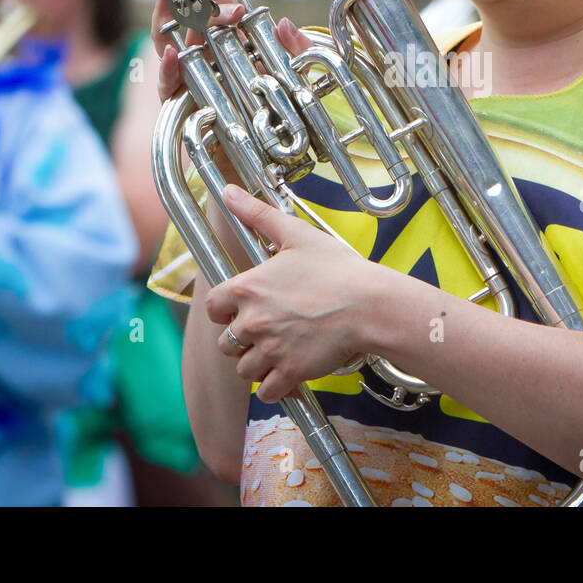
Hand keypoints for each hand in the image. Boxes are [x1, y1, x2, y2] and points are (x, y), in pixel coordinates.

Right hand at [151, 0, 314, 184]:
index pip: (214, 16)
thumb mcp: (297, 81)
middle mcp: (203, 64)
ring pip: (169, 47)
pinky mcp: (179, 109)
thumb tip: (284, 23)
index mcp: (228, 52)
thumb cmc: (276, 120)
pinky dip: (167, 69)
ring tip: (174, 2)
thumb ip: (296, 54)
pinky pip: (167, 86)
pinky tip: (172, 55)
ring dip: (171, 23)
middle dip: (188, 1)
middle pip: (186, 25)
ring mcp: (188, 84)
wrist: (263, 168)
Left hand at [208, 184, 388, 402]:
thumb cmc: (338, 269)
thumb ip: (258, 214)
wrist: (370, 304)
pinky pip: (267, 390)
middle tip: (268, 331)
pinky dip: (275, 386)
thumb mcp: (297, 234)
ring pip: (244, 369)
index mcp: (248, 288)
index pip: (213, 307)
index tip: (241, 310)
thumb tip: (229, 191)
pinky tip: (289, 373)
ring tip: (279, 352)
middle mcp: (252, 321)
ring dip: (257, 364)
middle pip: (227, 342)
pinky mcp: (290, 372)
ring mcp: (270, 350)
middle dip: (242, 340)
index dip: (225, 310)